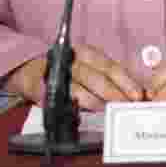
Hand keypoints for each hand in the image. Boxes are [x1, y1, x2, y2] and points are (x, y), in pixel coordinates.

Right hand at [4, 44, 143, 111]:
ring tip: (108, 110)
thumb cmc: (66, 71)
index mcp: (87, 53)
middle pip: (96, 76)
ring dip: (94, 101)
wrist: (28, 69)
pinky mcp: (37, 86)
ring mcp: (54, 73)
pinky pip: (54, 97)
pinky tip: (77, 113)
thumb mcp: (87, 68)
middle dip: (113, 93)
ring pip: (78, 87)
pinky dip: (66, 105)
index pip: (110, 66)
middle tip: (126, 105)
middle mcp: (72, 59)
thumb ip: (106, 79)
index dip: (125, 81)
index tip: (138, 94)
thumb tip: (131, 93)